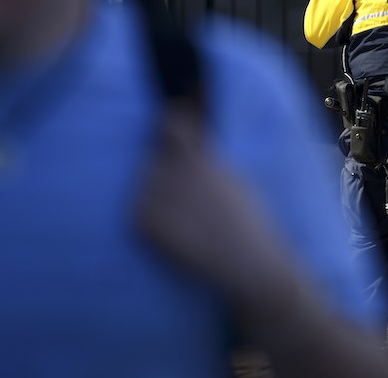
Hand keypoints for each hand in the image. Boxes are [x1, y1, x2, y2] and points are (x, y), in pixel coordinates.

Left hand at [136, 104, 387, 377]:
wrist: (248, 263)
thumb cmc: (251, 222)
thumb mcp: (236, 179)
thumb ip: (210, 159)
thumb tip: (193, 140)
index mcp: (202, 157)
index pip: (172, 124)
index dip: (168, 123)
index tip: (166, 125)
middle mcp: (177, 171)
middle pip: (152, 160)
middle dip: (160, 172)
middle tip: (181, 198)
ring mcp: (158, 197)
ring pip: (143, 188)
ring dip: (154, 199)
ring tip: (183, 221)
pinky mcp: (145, 224)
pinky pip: (136, 216)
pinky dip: (149, 226)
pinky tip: (175, 237)